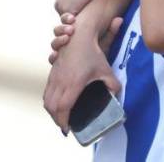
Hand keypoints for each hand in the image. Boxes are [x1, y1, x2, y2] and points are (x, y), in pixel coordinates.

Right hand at [43, 13, 123, 132]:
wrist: (78, 35)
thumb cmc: (93, 53)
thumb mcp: (105, 70)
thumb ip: (112, 84)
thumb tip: (116, 95)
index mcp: (73, 83)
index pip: (63, 107)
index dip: (63, 120)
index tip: (68, 129)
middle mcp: (60, 81)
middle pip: (51, 107)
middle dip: (56, 119)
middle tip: (65, 126)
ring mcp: (54, 76)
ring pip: (46, 99)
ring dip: (52, 111)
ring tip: (60, 118)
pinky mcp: (52, 72)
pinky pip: (46, 91)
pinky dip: (49, 101)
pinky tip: (56, 104)